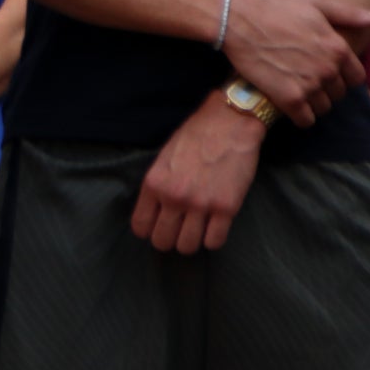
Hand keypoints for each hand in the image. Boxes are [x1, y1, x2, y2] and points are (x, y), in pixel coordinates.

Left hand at [132, 94, 263, 253]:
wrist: (229, 123)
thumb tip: (153, 212)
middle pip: (162, 241)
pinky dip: (213, 240)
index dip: (148, 231)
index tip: (157, 228)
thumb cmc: (195, 137)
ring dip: (191, 242)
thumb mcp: (163, 158)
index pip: (140, 226)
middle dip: (169, 240)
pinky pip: (214, 242)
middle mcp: (174, 197)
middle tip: (178, 232)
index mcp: (154, 184)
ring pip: (187, 246)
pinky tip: (214, 228)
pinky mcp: (226, 208)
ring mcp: (200, 204)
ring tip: (196, 231)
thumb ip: (157, 186)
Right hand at [222, 0, 369, 125]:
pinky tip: (289, 105)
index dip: (343, 77)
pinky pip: (305, 120)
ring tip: (297, 92)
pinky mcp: (289, 99)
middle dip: (326, 90)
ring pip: (323, 108)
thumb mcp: (315, 5)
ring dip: (313, 104)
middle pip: (339, 94)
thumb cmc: (275, 10)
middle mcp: (328, 70)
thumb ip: (348, 14)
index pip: (357, 78)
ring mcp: (309, 86)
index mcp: (338, 48)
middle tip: (307, 81)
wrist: (239, 22)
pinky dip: (300, 116)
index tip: (327, 74)